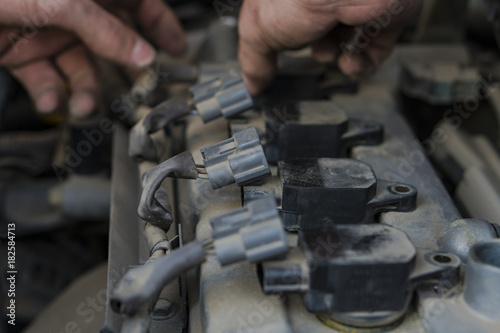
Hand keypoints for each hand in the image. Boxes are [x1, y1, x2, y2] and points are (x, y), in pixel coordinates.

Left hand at [0, 0, 184, 116]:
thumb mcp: (64, 2)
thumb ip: (107, 30)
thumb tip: (144, 54)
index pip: (138, 4)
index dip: (161, 25)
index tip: (178, 49)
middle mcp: (73, 9)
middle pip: (113, 42)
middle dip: (125, 70)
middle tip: (138, 91)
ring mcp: (48, 30)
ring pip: (81, 67)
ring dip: (86, 91)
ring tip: (85, 106)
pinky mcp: (22, 50)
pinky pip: (47, 77)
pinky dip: (52, 94)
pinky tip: (54, 101)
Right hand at [238, 0, 420, 94]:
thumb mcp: (261, 30)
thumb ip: (253, 58)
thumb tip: (252, 84)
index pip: (283, 15)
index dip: (279, 35)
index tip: (273, 60)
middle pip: (316, 25)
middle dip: (308, 43)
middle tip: (302, 48)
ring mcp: (356, 3)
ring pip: (345, 39)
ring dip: (334, 55)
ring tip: (327, 52)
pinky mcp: (384, 17)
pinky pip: (374, 49)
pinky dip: (360, 64)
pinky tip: (349, 62)